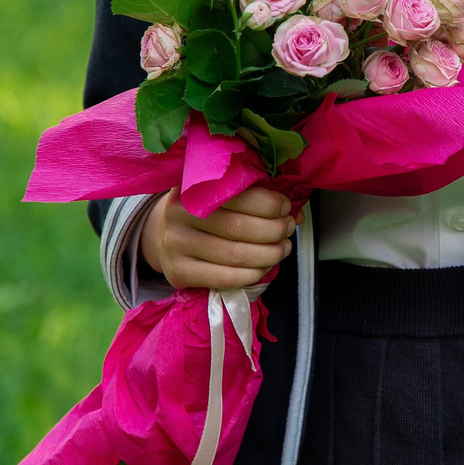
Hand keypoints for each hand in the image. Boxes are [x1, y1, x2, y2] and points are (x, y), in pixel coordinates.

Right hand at [137, 186, 295, 293]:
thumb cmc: (208, 210)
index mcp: (193, 186)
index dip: (269, 203)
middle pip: (239, 227)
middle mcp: (178, 214)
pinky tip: (264, 266)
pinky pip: (225, 278)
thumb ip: (259, 198)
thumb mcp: (226, 194)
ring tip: (283, 248)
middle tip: (288, 229)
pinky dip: (253, 273)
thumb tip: (296, 214)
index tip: (287, 207)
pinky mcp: (178, 272)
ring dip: (269, 253)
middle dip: (274, 230)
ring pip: (236, 254)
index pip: (238, 195)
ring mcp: (175, 245)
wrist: (166, 233)